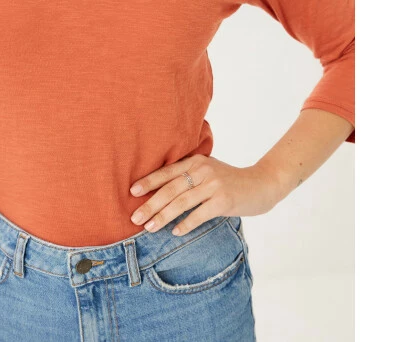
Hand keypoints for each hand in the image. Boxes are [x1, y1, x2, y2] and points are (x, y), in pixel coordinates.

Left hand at [129, 154, 281, 235]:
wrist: (262, 184)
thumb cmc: (230, 180)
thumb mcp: (209, 171)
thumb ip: (189, 176)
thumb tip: (159, 192)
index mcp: (196, 161)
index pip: (167, 172)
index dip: (149, 181)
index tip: (132, 192)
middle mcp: (203, 170)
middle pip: (171, 189)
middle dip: (150, 204)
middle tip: (135, 217)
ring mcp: (214, 185)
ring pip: (181, 203)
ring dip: (163, 216)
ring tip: (149, 227)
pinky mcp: (224, 201)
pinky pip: (199, 214)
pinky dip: (185, 224)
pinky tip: (175, 232)